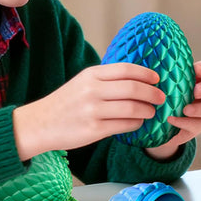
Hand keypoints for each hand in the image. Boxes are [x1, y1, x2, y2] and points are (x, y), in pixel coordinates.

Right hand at [12, 62, 165, 160]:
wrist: (39, 124)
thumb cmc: (66, 102)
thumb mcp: (83, 82)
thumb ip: (107, 79)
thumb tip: (139, 79)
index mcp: (92, 75)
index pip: (126, 70)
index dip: (146, 74)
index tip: (157, 79)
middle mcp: (92, 90)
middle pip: (133, 88)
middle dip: (152, 93)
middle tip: (161, 97)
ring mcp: (93, 111)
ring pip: (132, 108)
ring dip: (147, 110)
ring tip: (151, 112)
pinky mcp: (93, 130)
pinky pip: (124, 125)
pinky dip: (136, 123)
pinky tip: (138, 122)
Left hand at [145, 60, 200, 160]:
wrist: (154, 126)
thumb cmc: (156, 99)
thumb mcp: (157, 87)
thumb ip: (157, 76)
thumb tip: (144, 61)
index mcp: (194, 79)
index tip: (195, 70)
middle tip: (196, 91)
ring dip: (199, 108)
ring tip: (185, 109)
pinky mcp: (196, 127)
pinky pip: (197, 125)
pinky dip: (184, 122)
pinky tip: (171, 120)